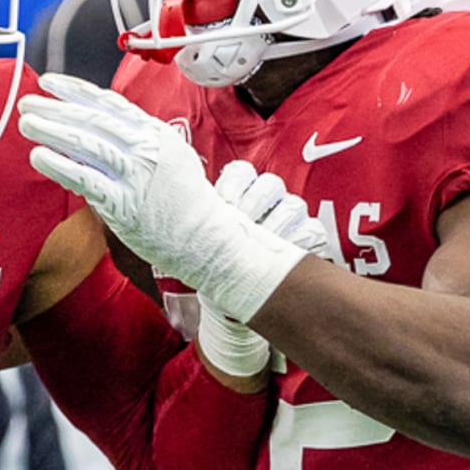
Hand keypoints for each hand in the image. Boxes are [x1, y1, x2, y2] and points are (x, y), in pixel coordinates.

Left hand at [17, 73, 305, 321]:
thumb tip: (89, 124)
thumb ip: (132, 138)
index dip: (75, 90)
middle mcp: (145, 149)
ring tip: (26, 123)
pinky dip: (59, 165)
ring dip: (51, 130)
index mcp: (155, 132)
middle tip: (26, 102)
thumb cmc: (183, 199)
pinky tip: (39, 156)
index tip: (48, 82)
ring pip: (85, 144)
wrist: (207, 239)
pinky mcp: (123, 205)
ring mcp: (135, 176)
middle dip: (55, 107)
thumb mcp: (166, 154)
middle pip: (92, 119)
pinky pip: (84, 180)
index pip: (108, 102)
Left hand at [194, 160, 326, 375]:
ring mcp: (291, 218)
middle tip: (239, 220)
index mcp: (238, 194)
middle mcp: (267, 201)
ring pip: (292, 204)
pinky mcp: (310, 240)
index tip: (222, 201)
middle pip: (268, 184)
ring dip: (276, 221)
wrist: (231, 297)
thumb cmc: (213, 263)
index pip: (242, 172)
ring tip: (260, 239)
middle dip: (253, 202)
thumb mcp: (198, 239)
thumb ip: (191, 217)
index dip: (234, 183)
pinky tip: (283, 252)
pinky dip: (300, 240)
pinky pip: (313, 231)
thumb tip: (156, 198)